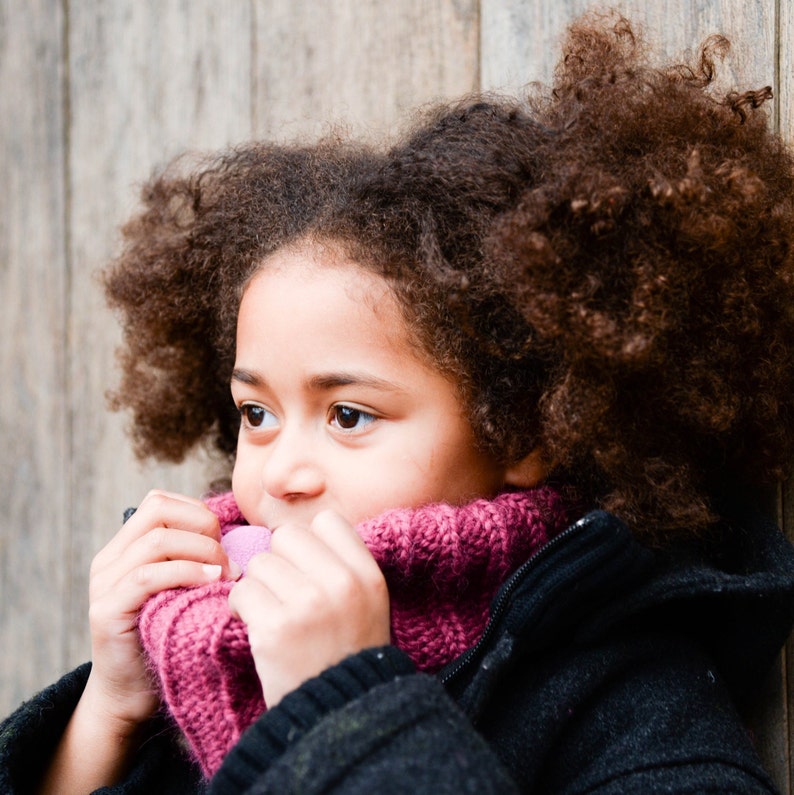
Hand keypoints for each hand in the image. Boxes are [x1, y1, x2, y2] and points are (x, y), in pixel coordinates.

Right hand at [39, 490, 239, 793]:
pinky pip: (147, 576)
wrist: (132, 697)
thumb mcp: (185, 588)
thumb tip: (243, 531)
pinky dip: (186, 572)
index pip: (160, 501)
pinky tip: (211, 583)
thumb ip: (198, 557)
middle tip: (227, 558)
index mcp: (126, 547)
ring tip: (226, 575)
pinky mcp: (106, 611)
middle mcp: (110, 559)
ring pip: (156, 540)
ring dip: (202, 551)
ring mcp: (104, 583)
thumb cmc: (171, 637)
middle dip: (202, 526)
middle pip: (158, 509)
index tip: (225, 541)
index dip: (199, 512)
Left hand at [228, 510, 389, 707]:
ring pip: (260, 562)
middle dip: (278, 560)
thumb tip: (294, 532)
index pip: (327, 521)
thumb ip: (342, 564)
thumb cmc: (347, 653)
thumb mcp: (368, 602)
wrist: (337, 715)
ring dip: (258, 586)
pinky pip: (242, 591)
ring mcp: (308, 605)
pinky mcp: (275, 628)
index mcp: (367, 575)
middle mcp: (342, 584)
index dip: (309, 541)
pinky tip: (256, 624)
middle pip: (287, 536)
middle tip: (283, 590)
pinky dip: (241, 607)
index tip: (305, 566)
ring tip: (271, 611)